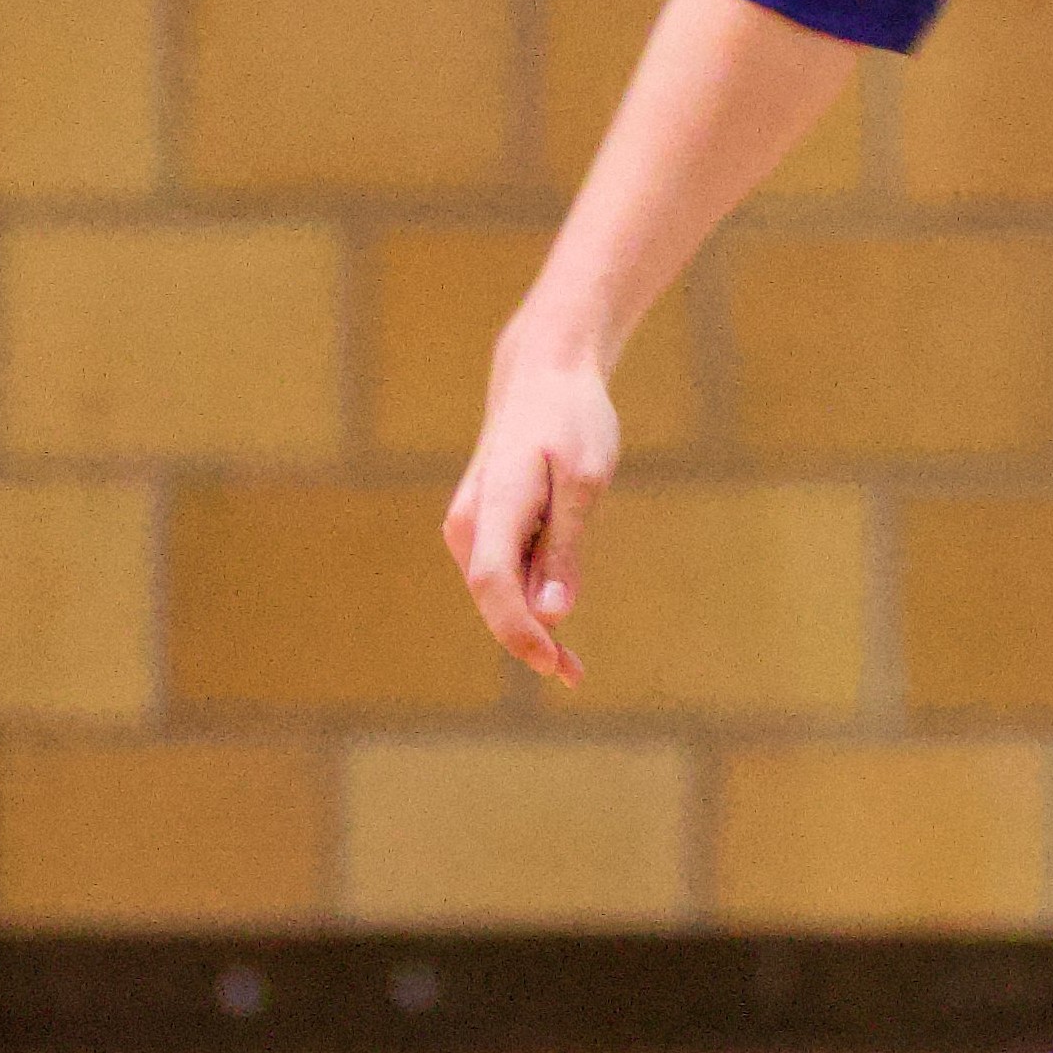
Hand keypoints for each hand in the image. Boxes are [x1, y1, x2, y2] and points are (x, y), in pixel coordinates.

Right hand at [445, 331, 624, 686]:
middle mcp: (468, 522)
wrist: (543, 375)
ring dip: (532, 627)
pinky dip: (529, 602)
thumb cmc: (570, 420)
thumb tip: (552, 614)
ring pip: (498, 592)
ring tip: (575, 666)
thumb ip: (565, 546)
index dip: (519, 631)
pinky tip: (556, 624)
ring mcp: (470, 527)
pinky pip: (502, 576)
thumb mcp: (584, 480)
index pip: (494, 584)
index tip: (552, 664)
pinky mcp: (483, 529)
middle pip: (493, 599)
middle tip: (576, 677)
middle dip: (530, 642)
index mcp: (493, 506)